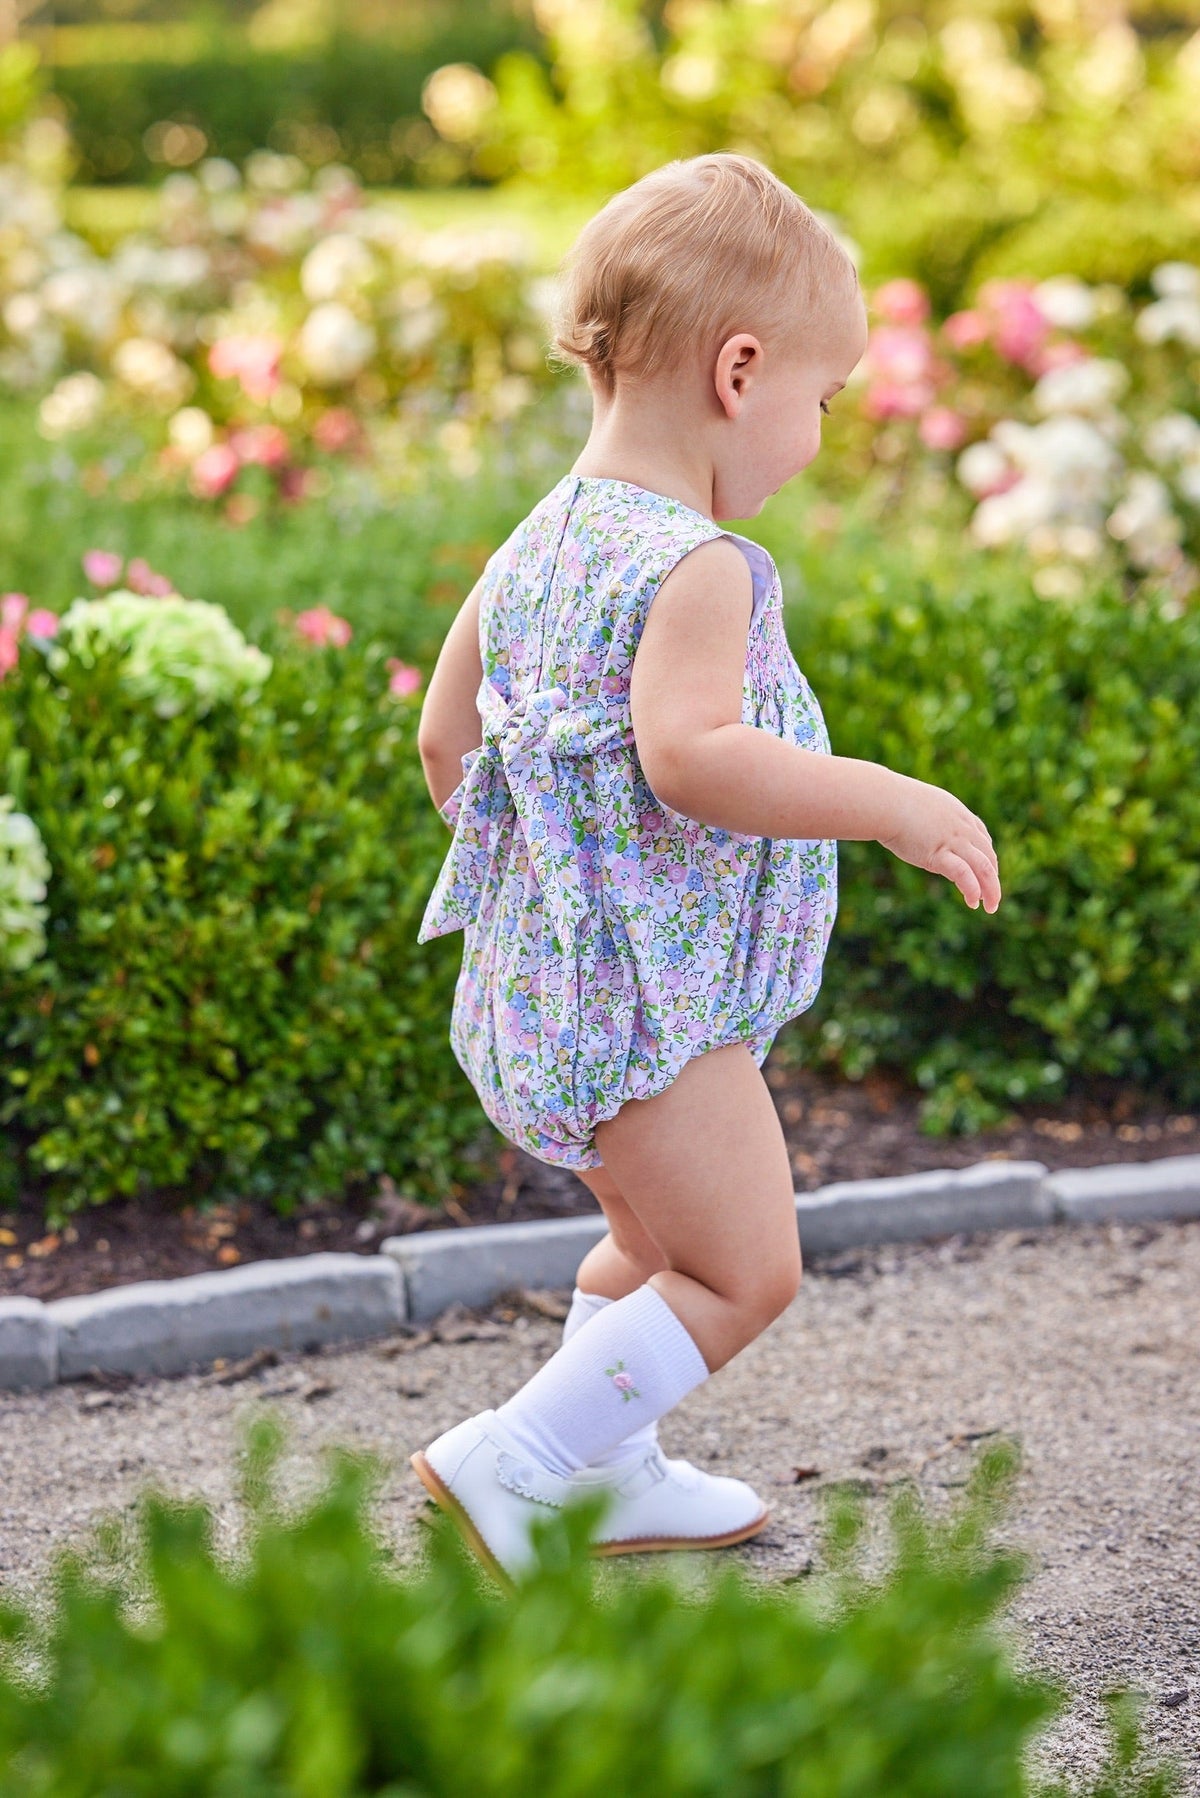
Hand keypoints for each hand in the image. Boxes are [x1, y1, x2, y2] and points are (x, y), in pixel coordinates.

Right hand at [875, 769, 1001, 912]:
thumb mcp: (920, 808)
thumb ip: (929, 822)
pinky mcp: (939, 854)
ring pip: (983, 867)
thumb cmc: (892, 803)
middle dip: (993, 880)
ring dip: (991, 890)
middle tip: (992, 899)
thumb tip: (923, 834)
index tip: (986, 876)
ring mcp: (952, 841)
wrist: (884, 802)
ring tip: (990, 908)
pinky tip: (972, 902)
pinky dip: (972, 889)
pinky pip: (963, 873)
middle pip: (988, 856)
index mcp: (959, 815)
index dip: (988, 860)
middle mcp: (962, 828)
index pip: (983, 840)